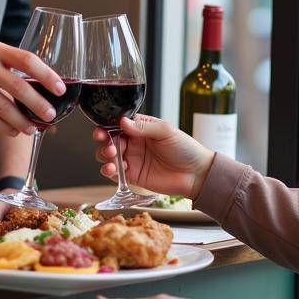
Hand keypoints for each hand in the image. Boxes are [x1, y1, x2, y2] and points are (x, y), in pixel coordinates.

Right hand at [0, 38, 63, 136]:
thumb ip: (9, 63)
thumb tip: (41, 84)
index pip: (27, 60)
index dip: (47, 75)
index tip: (61, 88)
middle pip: (18, 87)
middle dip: (38, 104)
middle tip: (50, 115)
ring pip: (3, 107)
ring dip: (21, 121)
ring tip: (33, 128)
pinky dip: (4, 126)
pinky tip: (13, 130)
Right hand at [93, 114, 213, 198]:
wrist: (196, 174)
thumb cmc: (185, 149)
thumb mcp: (166, 131)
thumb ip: (143, 126)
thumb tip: (122, 122)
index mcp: (140, 128)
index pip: (117, 124)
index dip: (107, 126)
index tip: (102, 131)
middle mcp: (133, 142)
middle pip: (109, 139)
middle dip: (103, 141)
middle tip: (109, 145)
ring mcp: (132, 159)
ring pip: (108, 156)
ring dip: (104, 155)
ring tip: (112, 157)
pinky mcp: (133, 176)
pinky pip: (114, 173)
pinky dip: (108, 171)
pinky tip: (112, 170)